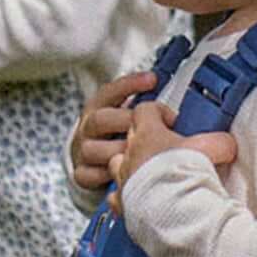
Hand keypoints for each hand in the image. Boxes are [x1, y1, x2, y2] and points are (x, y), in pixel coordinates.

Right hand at [71, 69, 155, 189]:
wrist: (92, 164)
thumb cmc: (118, 137)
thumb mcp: (126, 117)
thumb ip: (144, 112)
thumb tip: (174, 110)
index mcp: (98, 108)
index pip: (109, 92)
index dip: (130, 84)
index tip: (152, 80)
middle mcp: (87, 128)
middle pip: (100, 119)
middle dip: (126, 121)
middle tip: (150, 128)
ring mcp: (82, 151)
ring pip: (93, 149)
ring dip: (119, 152)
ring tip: (141, 156)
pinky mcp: (81, 174)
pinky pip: (90, 175)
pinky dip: (108, 176)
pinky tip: (127, 176)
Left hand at [108, 101, 237, 214]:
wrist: (177, 214)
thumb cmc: (190, 180)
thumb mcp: (216, 149)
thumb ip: (220, 141)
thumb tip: (227, 143)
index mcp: (148, 135)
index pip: (144, 110)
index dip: (158, 113)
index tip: (172, 124)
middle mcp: (130, 155)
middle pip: (128, 137)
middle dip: (146, 141)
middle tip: (166, 151)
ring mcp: (124, 180)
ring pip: (117, 165)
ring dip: (132, 167)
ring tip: (151, 176)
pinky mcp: (122, 205)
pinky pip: (117, 196)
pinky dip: (126, 197)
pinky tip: (141, 201)